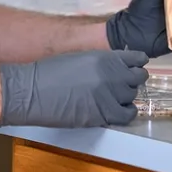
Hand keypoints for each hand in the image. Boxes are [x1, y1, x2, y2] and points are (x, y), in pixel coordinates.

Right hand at [0, 50, 148, 127]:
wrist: (33, 90)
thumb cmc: (51, 71)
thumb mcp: (80, 57)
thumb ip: (101, 61)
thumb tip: (116, 67)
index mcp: (105, 57)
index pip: (137, 58)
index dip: (137, 63)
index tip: (134, 67)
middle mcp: (112, 74)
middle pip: (138, 78)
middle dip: (133, 80)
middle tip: (122, 84)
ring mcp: (109, 95)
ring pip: (132, 96)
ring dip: (125, 96)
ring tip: (113, 97)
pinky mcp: (103, 114)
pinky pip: (127, 115)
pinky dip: (125, 113)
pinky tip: (116, 111)